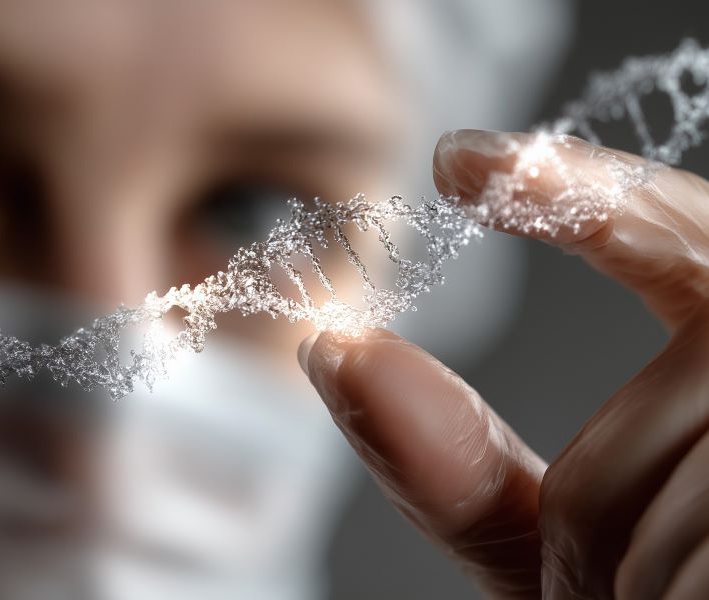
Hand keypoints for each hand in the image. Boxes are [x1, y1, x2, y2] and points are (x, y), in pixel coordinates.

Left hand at [298, 129, 708, 598]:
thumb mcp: (570, 550)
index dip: (585, 194)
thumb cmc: (662, 595)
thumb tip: (334, 350)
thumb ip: (460, 464)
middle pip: (642, 421)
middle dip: (595, 522)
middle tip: (617, 590)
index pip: (692, 239)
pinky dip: (653, 596)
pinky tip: (679, 598)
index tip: (461, 164)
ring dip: (627, 585)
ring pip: (645, 502)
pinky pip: (685, 554)